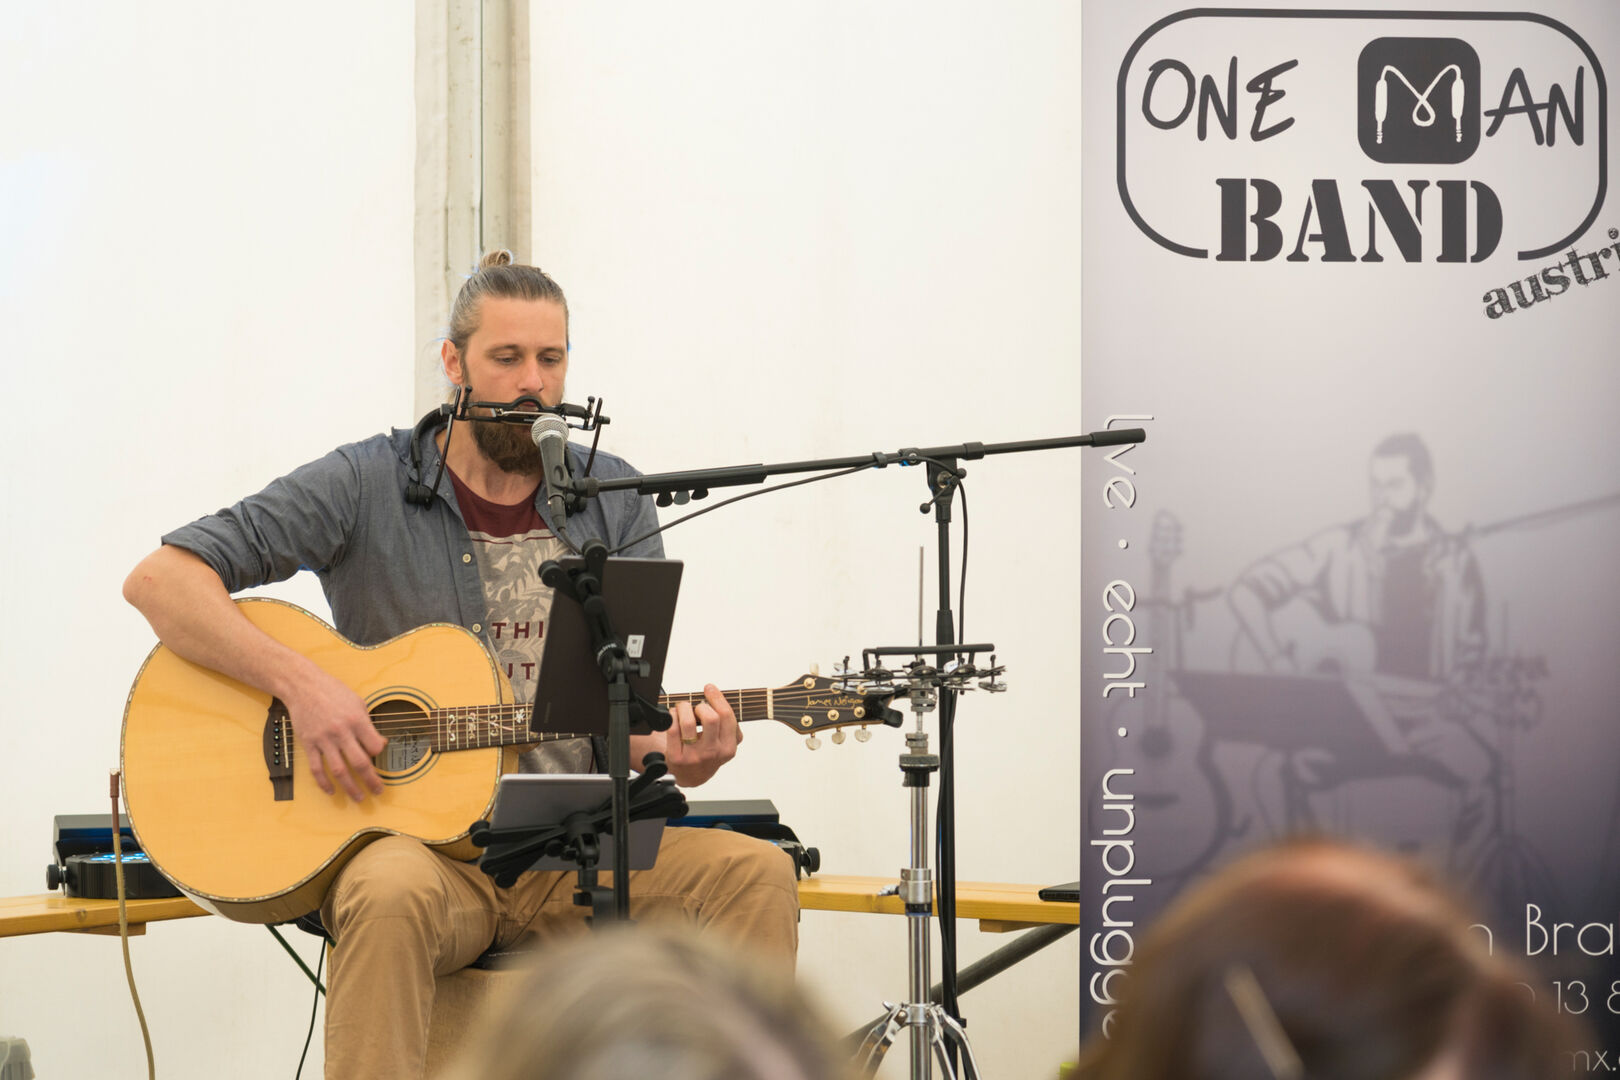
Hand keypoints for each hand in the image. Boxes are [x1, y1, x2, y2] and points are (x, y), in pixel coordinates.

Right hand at [283, 666, 387, 800]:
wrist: (303, 686)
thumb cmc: (332, 691)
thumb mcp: (358, 702)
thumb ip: (368, 724)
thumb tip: (379, 743)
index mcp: (357, 720)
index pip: (374, 746)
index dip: (380, 754)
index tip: (381, 758)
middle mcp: (341, 732)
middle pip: (360, 763)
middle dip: (372, 780)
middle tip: (378, 791)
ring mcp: (324, 739)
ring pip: (339, 770)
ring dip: (350, 787)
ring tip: (359, 797)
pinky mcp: (309, 744)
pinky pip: (317, 768)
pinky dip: (324, 782)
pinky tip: (331, 791)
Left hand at [630, 684, 740, 787]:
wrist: (691, 775)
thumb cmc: (707, 754)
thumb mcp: (725, 744)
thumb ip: (730, 726)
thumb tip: (717, 699)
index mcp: (728, 748)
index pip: (726, 716)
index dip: (717, 698)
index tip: (709, 689)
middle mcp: (712, 753)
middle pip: (710, 718)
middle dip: (701, 706)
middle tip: (697, 707)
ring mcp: (694, 756)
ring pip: (688, 721)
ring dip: (684, 708)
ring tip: (683, 709)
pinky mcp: (676, 757)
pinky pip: (672, 728)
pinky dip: (672, 716)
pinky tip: (674, 717)